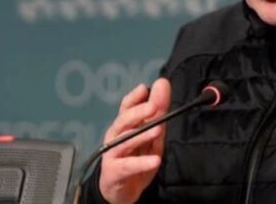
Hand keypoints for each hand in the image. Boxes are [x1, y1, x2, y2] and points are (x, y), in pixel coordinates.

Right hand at [99, 78, 170, 203]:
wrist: (121, 190)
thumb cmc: (135, 158)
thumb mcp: (151, 135)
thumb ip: (158, 112)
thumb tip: (162, 85)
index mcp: (124, 126)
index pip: (126, 107)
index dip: (134, 97)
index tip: (145, 88)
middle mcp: (115, 136)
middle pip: (124, 121)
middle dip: (138, 112)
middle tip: (153, 106)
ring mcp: (113, 153)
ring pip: (125, 141)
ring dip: (141, 135)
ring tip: (157, 130)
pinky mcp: (114, 171)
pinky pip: (129, 166)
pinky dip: (142, 163)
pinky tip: (155, 160)